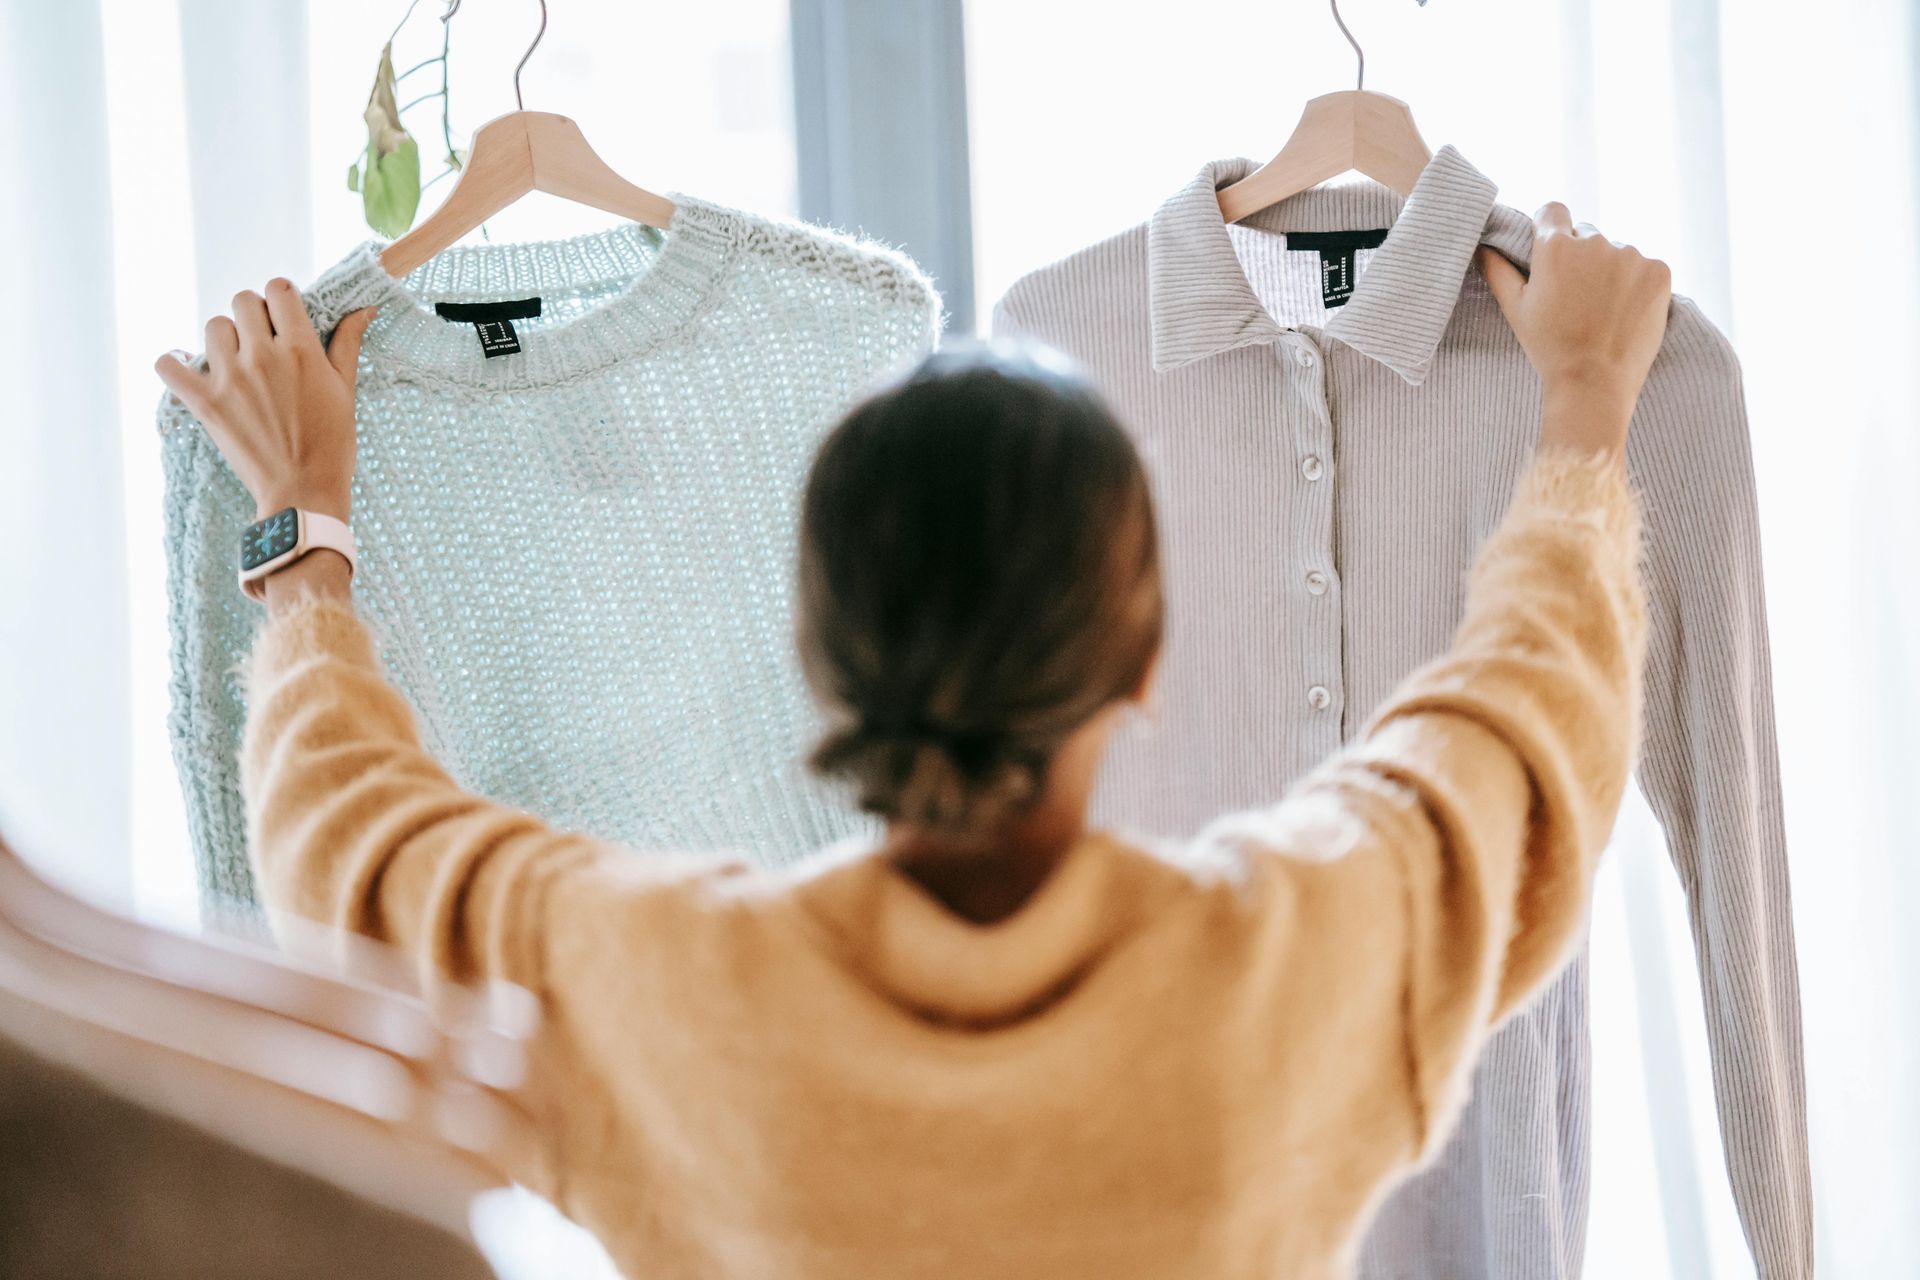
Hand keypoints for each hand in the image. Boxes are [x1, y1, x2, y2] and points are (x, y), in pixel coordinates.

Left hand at [155, 279, 376, 520]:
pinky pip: (168, 366)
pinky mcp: (205, 402)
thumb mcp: (346, 390)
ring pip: (213, 327)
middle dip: (254, 315)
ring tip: (237, 363)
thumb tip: (364, 309)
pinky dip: (172, 364)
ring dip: (225, 338)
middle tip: (263, 342)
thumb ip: (347, 344)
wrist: (303, 492)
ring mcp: (230, 378)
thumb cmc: (332, 444)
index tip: (285, 316)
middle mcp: (262, 356)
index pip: (279, 290)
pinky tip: (186, 370)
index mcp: (301, 349)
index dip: (282, 298)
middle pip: (243, 302)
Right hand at [1477, 204, 1671, 455]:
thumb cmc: (1549, 348)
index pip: (1553, 211)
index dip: (1550, 230)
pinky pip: (1645, 267)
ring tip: (1603, 312)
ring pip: (1617, 252)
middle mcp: (1595, 241)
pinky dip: (1637, 285)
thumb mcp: (1515, 310)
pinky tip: (1626, 312)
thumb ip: (1498, 270)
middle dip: (1582, 258)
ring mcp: (1631, 255)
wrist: (1594, 383)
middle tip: (1577, 299)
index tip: (1553, 255)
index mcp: (1555, 247)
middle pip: (1587, 235)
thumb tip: (1483, 244)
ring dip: (1611, 272)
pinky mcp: (1658, 271)